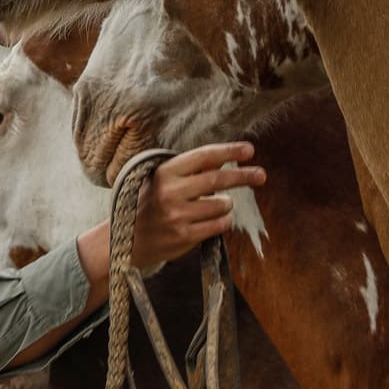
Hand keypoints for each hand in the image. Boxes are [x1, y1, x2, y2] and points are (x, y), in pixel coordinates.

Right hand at [131, 141, 265, 271]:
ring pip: (222, 205)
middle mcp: (170, 192)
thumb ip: (191, 170)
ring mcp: (177, 216)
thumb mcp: (164, 180)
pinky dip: (223, 221)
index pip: (203, 157)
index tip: (249, 150)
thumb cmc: (151, 205)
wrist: (127, 239)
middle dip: (243, 176)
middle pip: (218, 179)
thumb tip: (225, 159)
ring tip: (214, 206)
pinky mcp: (184, 236)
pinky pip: (220, 225)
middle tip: (261, 175)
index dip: (229, 151)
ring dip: (226, 205)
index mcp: (165, 173)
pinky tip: (213, 220)